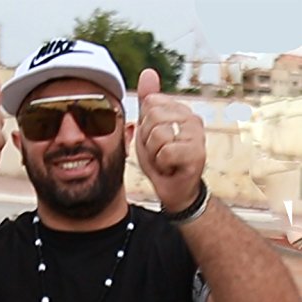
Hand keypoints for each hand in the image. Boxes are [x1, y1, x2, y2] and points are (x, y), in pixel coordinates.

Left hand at [136, 69, 205, 211]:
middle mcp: (192, 118)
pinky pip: (166, 152)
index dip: (144, 125)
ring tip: (165, 160)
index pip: (150, 103)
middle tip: (158, 152)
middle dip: (148, 140)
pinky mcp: (198, 154)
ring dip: (154, 154)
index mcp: (179, 110)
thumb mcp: (148, 128)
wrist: (173, 188)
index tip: (152, 139)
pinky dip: (162, 164)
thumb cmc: (160, 159)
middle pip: (153, 117)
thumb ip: (147, 102)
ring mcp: (197, 135)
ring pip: (159, 135)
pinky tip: (171, 168)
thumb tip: (148, 72)